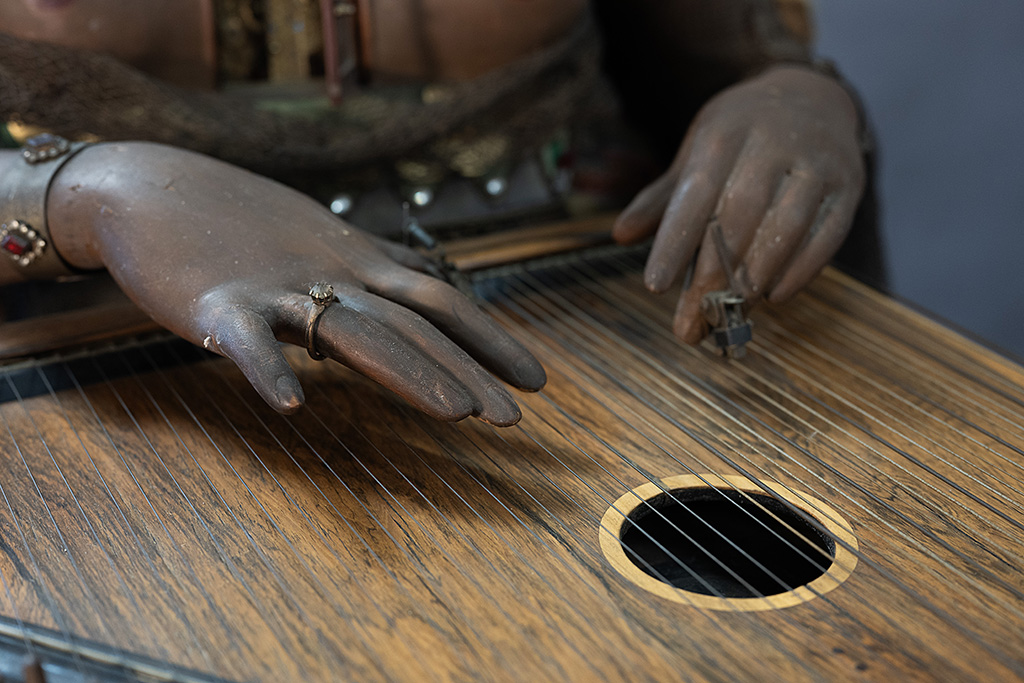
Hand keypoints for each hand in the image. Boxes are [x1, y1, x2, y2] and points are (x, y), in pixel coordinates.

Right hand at [48, 143, 544, 424]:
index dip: (490, 338)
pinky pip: (246, 341)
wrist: (150, 186)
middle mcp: (331, 272)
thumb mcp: (324, 236)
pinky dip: (268, 371)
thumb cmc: (243, 220)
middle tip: (514, 419)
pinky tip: (293, 407)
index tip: (536, 379)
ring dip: (407, 372)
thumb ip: (373, 266)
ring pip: (351, 331)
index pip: (440, 299)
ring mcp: (276, 288)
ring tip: (457, 414)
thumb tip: (422, 288)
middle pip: (411, 323)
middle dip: (467, 370)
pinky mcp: (217, 305)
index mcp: (357, 260)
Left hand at [612, 65, 865, 342]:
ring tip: (731, 314)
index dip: (674, 243)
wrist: (813, 97)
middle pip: (738, 217)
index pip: (694, 196)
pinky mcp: (849, 184)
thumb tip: (621, 234)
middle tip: (692, 324)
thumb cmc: (740, 137)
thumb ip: (663, 197)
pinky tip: (776, 296)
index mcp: (723, 135)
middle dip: (712, 276)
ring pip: (787, 225)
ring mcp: (816, 162)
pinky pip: (828, 232)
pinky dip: (802, 268)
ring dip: (757, 275)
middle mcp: (771, 143)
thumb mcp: (697, 153)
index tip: (654, 286)